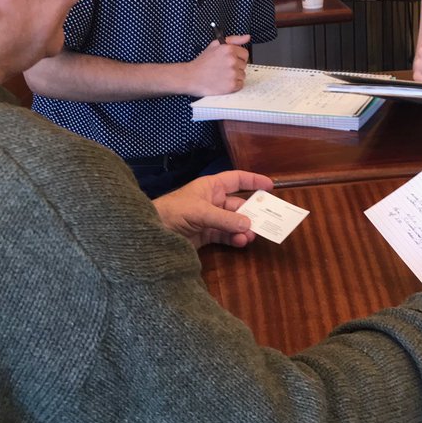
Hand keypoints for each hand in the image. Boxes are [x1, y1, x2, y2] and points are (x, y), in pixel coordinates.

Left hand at [153, 170, 274, 248]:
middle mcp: (212, 201)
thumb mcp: (200, 211)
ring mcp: (209, 219)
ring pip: (234, 222)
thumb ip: (225, 219)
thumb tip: (249, 224)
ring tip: (252, 235)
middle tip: (266, 221)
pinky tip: (241, 242)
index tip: (271, 187)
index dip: (253, 181)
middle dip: (251, 212)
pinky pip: (225, 236)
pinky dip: (234, 239)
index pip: (236, 180)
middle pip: (238, 204)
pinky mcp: (205, 236)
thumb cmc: (173, 211)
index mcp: (210, 187)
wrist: (150, 232)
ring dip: (244, 228)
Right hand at [186, 35, 250, 95]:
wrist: (191, 77)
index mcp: (229, 49)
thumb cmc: (202, 63)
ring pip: (242, 75)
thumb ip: (234, 39)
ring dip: (234, 76)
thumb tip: (247, 37)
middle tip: (223, 68)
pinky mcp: (231, 85)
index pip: (245, 54)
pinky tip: (223, 82)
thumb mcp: (215, 45)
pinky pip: (240, 85)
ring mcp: (232, 73)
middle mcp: (232, 60)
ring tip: (222, 75)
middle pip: (244, 65)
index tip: (231, 61)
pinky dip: (233, 85)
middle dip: (236, 67)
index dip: (238, 58)